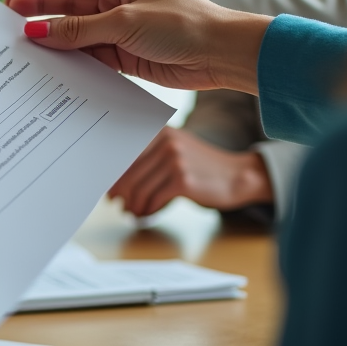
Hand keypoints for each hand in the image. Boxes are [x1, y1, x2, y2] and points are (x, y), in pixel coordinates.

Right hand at [0, 0, 269, 93]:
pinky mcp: (121, 54)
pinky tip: (46, 65)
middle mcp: (114, 0)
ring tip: (20, 43)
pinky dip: (68, 60)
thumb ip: (79, 30)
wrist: (222, 55)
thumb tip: (37, 32)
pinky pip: (86, 55)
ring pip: (73, 32)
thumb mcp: (126, 23)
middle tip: (4, 15)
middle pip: (65, 3)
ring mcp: (116, 28)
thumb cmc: (183, 25)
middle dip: (36, 8)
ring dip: (50, 37)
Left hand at [108, 127, 272, 216]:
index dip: (114, 173)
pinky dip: (147, 210)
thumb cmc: (202, 167)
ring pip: (140, 188)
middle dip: (120, 191)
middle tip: (116, 204)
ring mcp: (174, 160)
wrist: (237, 176)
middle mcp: (166, 142)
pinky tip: (146, 215)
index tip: (109, 187)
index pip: (126, 153)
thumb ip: (150, 159)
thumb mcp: (176, 152)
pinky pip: (154, 199)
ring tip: (132, 212)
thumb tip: (117, 179)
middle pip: (130, 172)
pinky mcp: (182, 180)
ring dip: (133, 204)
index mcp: (161, 132)